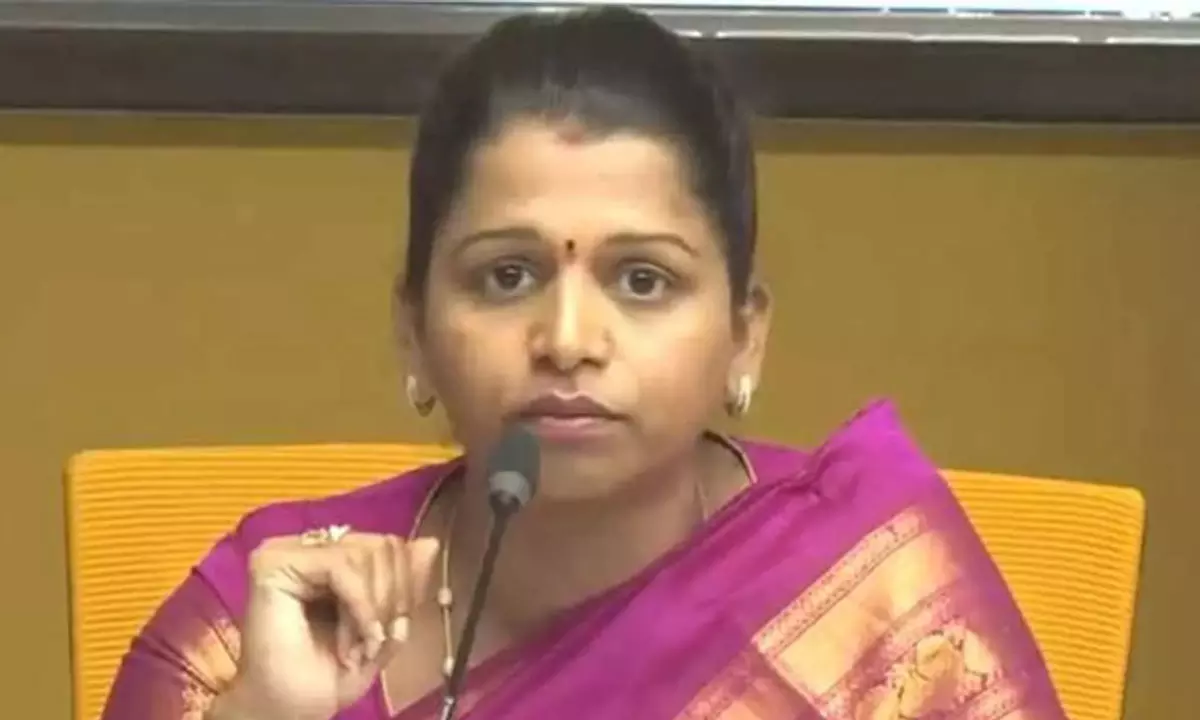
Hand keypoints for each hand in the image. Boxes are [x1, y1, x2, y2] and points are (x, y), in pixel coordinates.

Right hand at [224, 529, 439, 719]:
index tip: (395, 629)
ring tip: (358, 647)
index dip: (404, 584)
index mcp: (331, 557)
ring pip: (365, 553)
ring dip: (372, 610)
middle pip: (380, 545)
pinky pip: (342, 566)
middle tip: (374, 641)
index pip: (387, 545)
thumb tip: (431, 543)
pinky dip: (359, 607)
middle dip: (390, 599)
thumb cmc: (328, 676)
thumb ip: (405, 586)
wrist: (288, 713)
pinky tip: (351, 641)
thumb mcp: (384, 627)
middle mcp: (307, 547)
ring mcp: (287, 552)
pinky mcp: (273, 565)